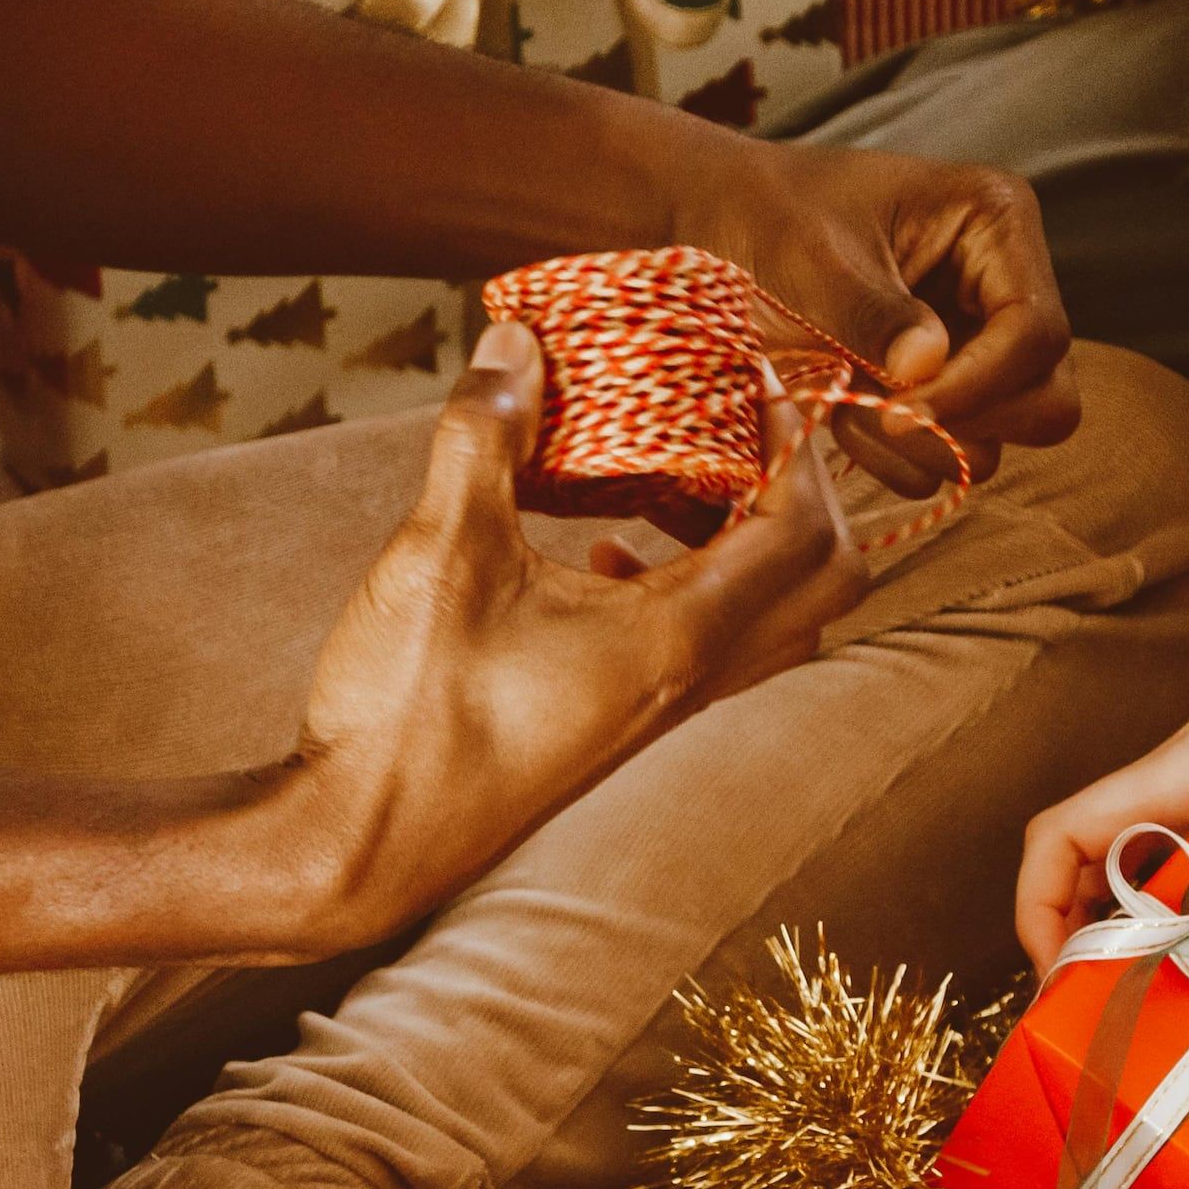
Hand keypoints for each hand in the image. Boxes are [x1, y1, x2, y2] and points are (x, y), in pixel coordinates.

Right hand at [264, 324, 869, 950]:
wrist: (364, 845)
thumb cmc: (409, 714)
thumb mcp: (441, 549)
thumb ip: (487, 437)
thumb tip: (517, 343)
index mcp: (677, 640)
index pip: (804, 528)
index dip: (795, 440)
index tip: (749, 377)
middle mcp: (696, 685)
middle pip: (823, 579)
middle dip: (802, 487)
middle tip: (738, 424)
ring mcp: (665, 716)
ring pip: (772, 618)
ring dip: (749, 535)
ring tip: (671, 473)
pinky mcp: (626, 730)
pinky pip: (711, 649)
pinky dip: (692, 583)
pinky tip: (603, 555)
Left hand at [660, 131, 1083, 479]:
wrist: (717, 231)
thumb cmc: (764, 218)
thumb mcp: (809, 256)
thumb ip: (871, 314)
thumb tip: (927, 368)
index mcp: (996, 222)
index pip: (1037, 330)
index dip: (981, 384)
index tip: (899, 410)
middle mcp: (1005, 285)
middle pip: (1047, 399)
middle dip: (966, 421)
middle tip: (879, 415)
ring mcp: (981, 345)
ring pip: (1001, 441)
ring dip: (922, 445)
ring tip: (846, 403)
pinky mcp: (947, 392)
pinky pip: (950, 461)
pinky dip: (897, 457)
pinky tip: (844, 412)